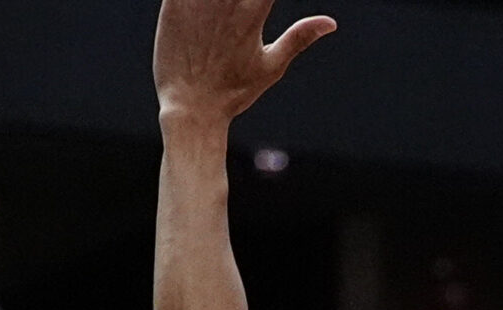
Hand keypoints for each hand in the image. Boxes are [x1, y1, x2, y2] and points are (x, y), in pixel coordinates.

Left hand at [154, 0, 335, 123]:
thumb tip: (330, 23)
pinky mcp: (172, 3)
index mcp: (251, 16)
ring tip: (226, 10)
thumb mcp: (272, 66)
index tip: (265, 3)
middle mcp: (224, 3)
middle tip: (243, 7)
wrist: (190, 106)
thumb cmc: (234, 92)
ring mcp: (196, 2)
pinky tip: (203, 9)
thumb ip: (299, 38)